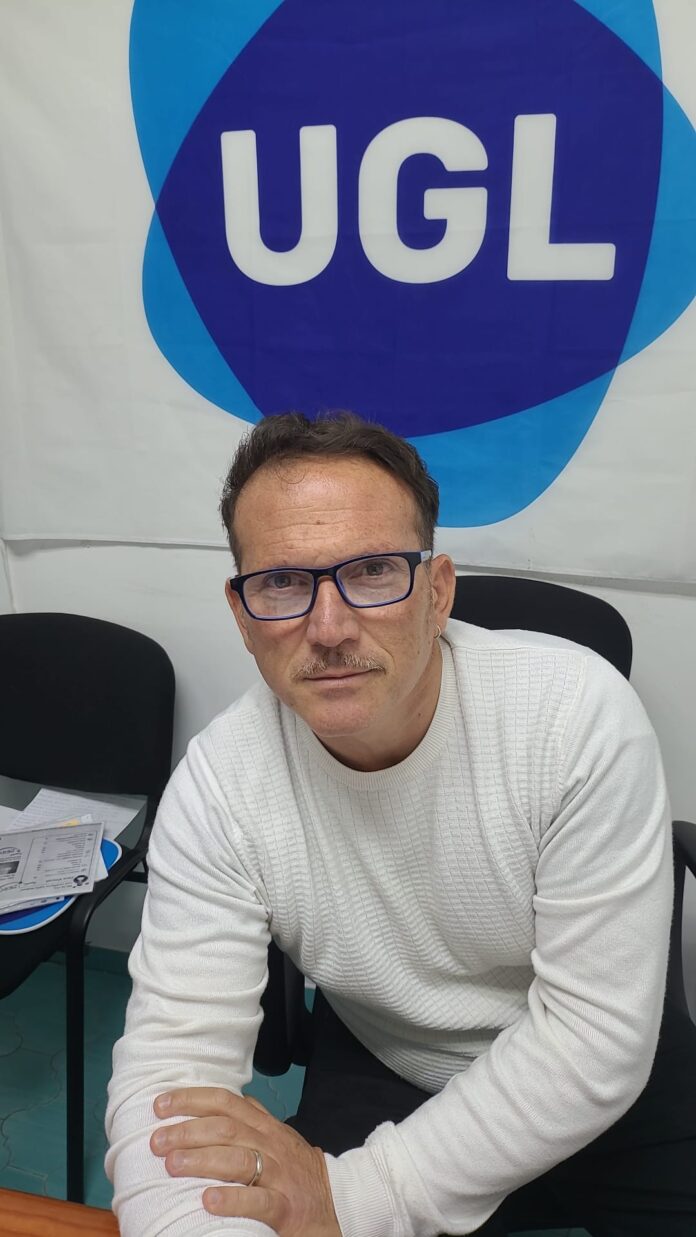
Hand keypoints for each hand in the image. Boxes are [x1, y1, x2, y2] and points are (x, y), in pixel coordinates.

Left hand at [150, 1087, 340, 1236]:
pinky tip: (208, 1201)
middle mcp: (271, 1146)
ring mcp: (280, 1176)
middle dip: (187, 1131)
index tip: (160, 1104)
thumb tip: (219, 1100)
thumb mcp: (278, 1137)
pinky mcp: (286, 1208)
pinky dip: (233, 1199)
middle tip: (156, 1140)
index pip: (226, 1102)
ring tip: (172, 1165)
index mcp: (265, 1127)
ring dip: (202, 1159)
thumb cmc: (299, 1172)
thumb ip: (253, 1118)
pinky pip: (259, 1200)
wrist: (341, 1203)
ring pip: (239, 1159)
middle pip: (226, 1128)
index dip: (192, 1099)